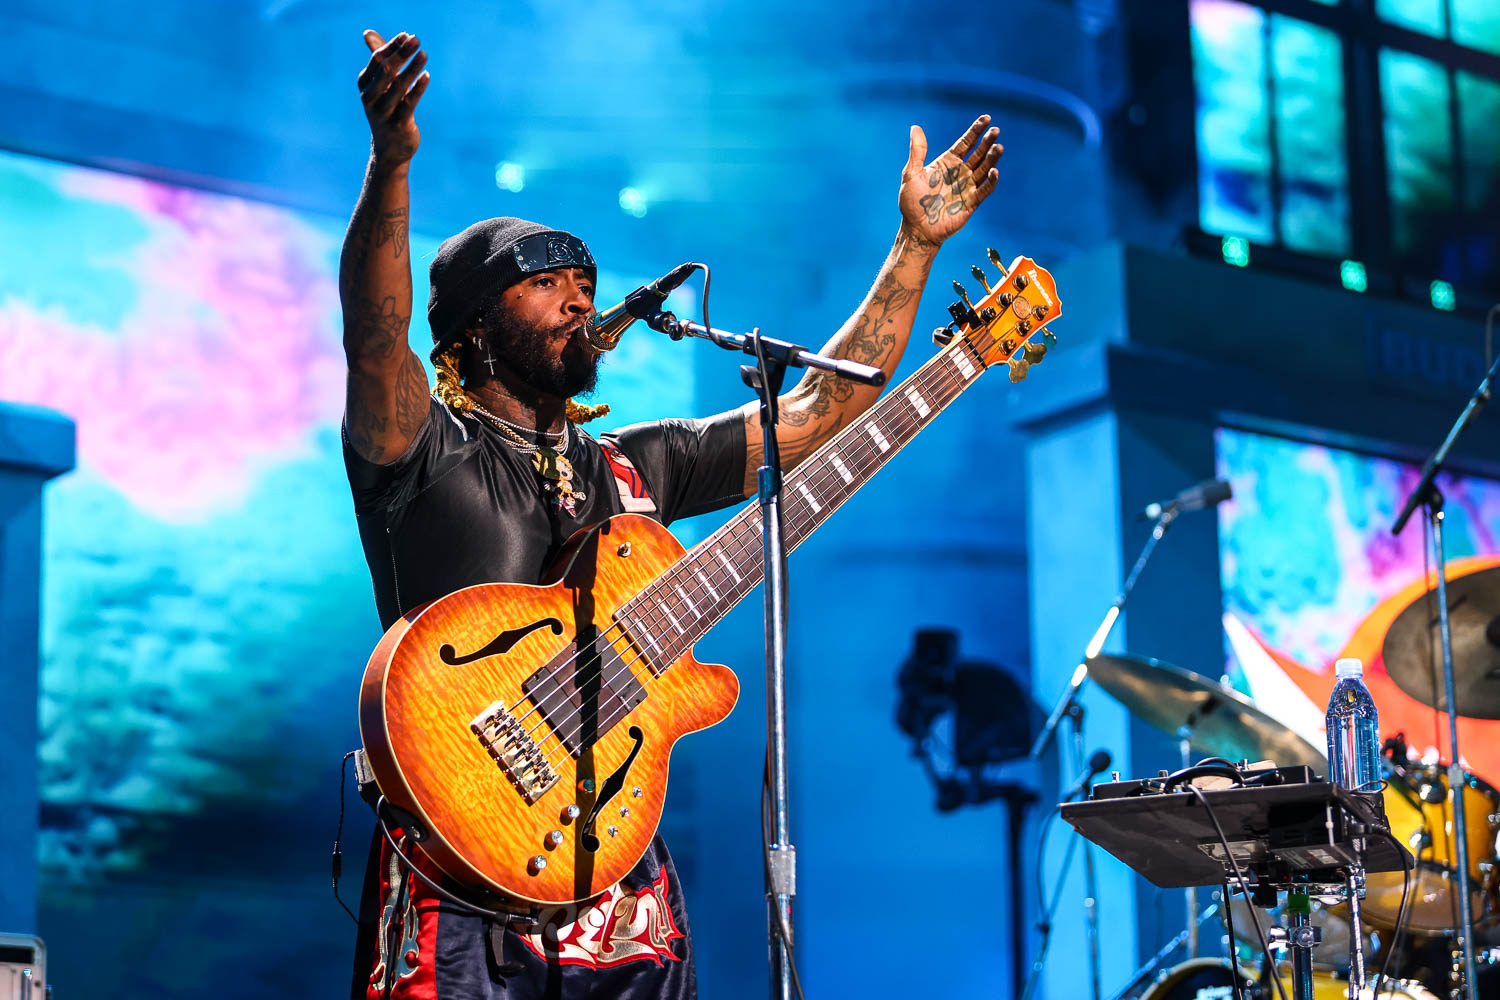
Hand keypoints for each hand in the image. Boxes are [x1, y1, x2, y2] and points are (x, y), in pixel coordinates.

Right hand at [357, 30, 429, 164]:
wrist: (389, 150)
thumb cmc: (386, 110)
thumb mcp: (379, 86)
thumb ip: (378, 60)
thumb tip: (367, 33)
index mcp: (365, 85)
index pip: (377, 60)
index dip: (392, 47)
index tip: (407, 35)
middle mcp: (370, 98)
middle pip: (386, 70)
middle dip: (402, 53)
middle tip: (417, 40)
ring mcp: (384, 113)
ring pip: (399, 86)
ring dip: (413, 68)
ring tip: (424, 54)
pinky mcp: (399, 125)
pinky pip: (410, 103)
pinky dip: (418, 88)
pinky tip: (427, 76)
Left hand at [897, 115, 1002, 245]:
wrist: (917, 228)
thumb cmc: (912, 202)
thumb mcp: (911, 173)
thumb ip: (917, 151)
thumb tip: (915, 127)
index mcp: (948, 162)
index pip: (966, 142)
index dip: (976, 130)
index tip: (987, 118)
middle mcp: (960, 172)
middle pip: (978, 153)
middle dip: (987, 142)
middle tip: (996, 131)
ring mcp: (967, 186)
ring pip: (984, 169)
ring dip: (992, 158)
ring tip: (998, 147)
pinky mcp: (971, 202)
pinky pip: (984, 190)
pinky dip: (990, 181)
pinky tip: (994, 171)